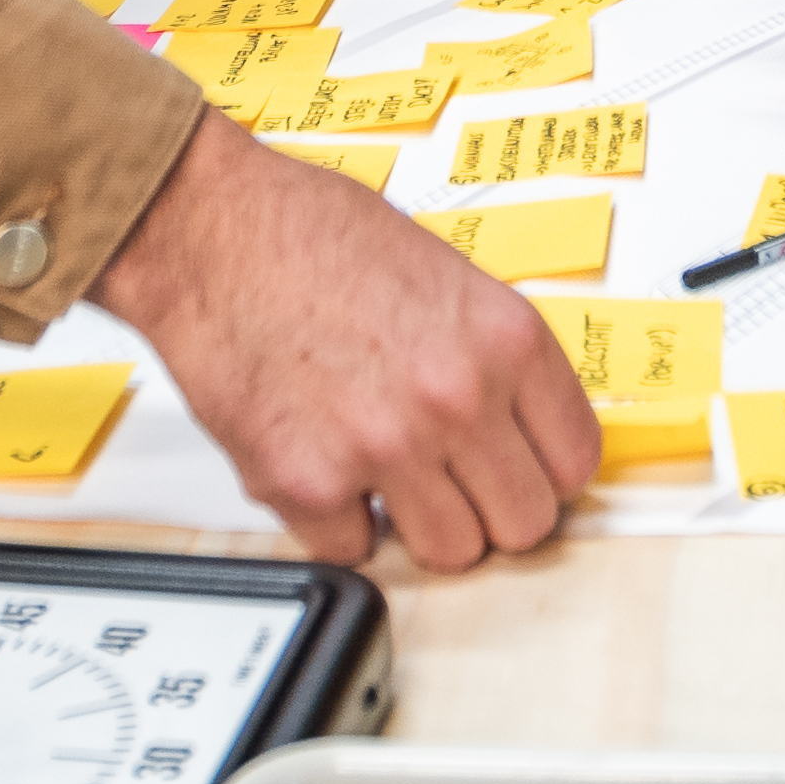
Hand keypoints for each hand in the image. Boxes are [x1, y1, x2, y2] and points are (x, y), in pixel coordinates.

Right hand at [93, 117, 597, 569]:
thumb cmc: (311, 233)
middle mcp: (456, 398)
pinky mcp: (308, 483)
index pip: (576, 462)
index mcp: (505, 340)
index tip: (522, 469)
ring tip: (388, 477)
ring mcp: (384, 447)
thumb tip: (521, 425)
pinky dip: (339, 524)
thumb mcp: (445, 274)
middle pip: (523, 524)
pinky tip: (325, 467)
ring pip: (450, 554)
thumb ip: (491, 356)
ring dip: (420, 525)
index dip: (545, 471)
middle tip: (454, 483)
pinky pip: (354, 551)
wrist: (207, 229)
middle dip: (489, 509)